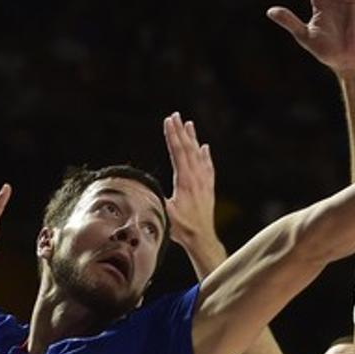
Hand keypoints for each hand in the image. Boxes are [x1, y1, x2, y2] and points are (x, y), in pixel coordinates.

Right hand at [162, 112, 217, 252]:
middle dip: (180, 131)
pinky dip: (206, 156)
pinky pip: (208, 167)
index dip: (172, 136)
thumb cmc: (182, 229)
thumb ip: (158, 199)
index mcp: (185, 182)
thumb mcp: (165, 214)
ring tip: (189, 124)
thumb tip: (145, 187)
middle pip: (188, 149)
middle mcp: (197, 179)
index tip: (168, 121)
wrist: (202, 238)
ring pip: (199, 155)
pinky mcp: (208, 189)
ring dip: (193, 139)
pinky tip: (205, 148)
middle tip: (175, 115)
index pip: (178, 153)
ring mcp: (204, 183)